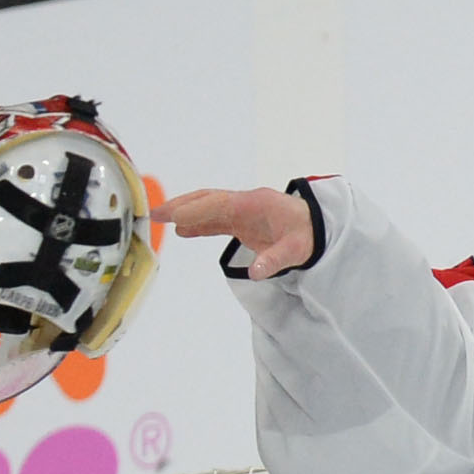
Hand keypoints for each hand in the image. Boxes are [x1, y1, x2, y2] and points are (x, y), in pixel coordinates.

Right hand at [162, 184, 314, 277]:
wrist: (317, 227)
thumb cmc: (307, 235)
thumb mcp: (296, 250)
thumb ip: (275, 259)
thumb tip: (255, 272)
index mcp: (255, 204)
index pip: (219, 205)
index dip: (197, 211)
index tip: (175, 218)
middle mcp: (244, 203)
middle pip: (207, 200)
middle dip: (181, 206)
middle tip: (156, 214)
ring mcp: (241, 211)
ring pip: (207, 208)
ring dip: (185, 213)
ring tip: (159, 220)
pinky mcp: (241, 221)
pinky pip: (214, 219)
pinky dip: (198, 223)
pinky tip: (183, 230)